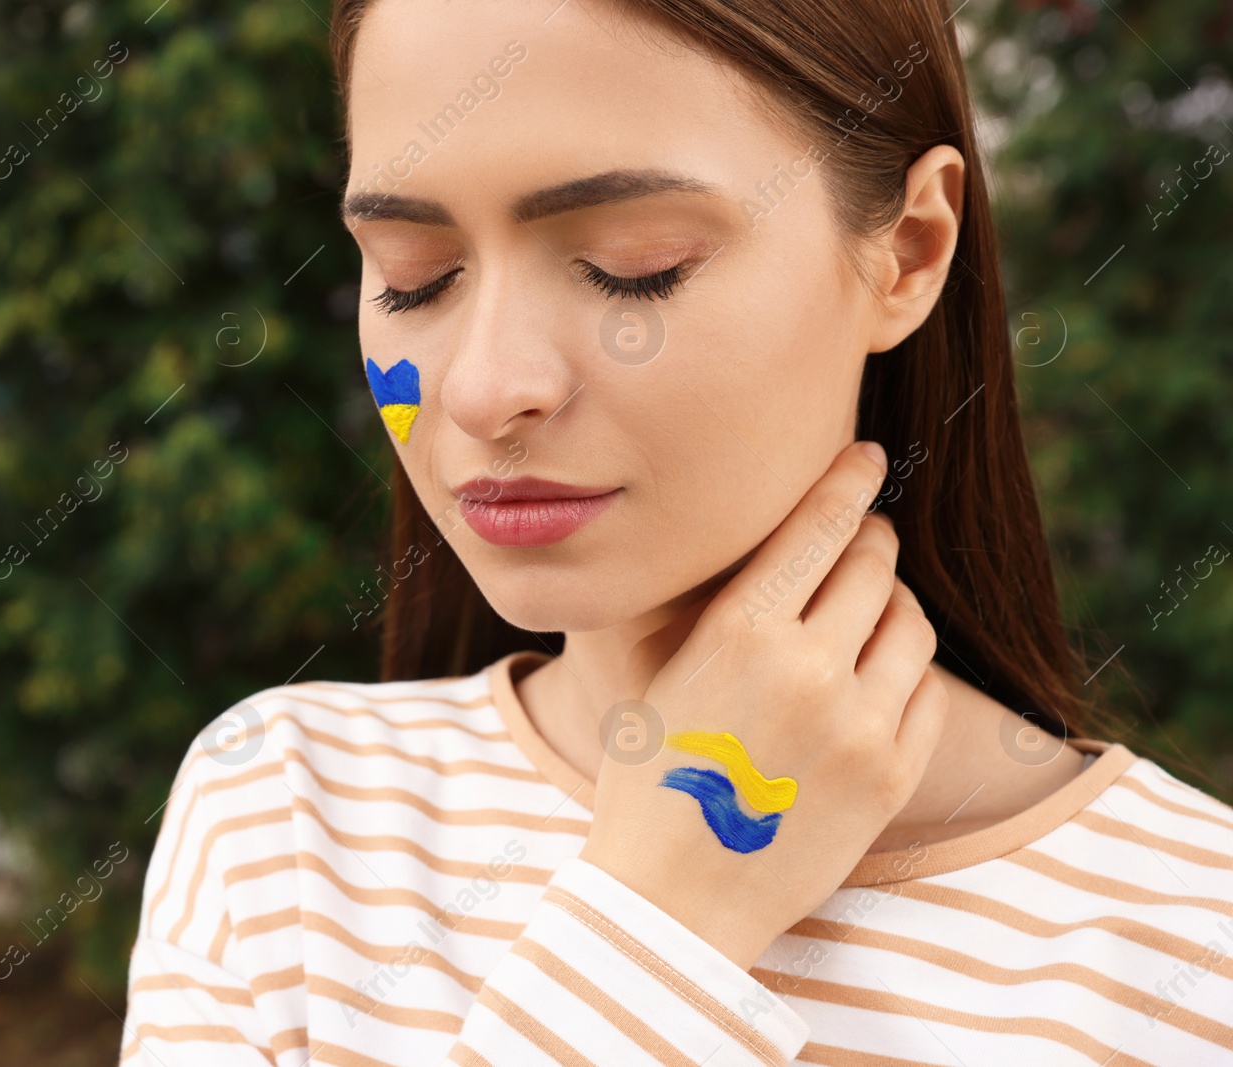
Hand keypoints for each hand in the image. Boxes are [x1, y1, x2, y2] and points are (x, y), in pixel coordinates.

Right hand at [578, 440, 949, 969]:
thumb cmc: (646, 781)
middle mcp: (808, 667)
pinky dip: (908, 672)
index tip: (864, 455)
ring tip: (869, 611)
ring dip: (892, 604)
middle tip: (862, 538)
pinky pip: (927, 692)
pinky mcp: (892, 776)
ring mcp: (859, 724)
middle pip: (872, 565)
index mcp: (739, 633)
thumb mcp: (658, 677)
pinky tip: (878, 678)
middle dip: (869, 540)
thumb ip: (711, 610)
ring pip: (910, 623)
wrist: (671, 899)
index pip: (817, 526)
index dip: (847, 480)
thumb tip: (756, 545)